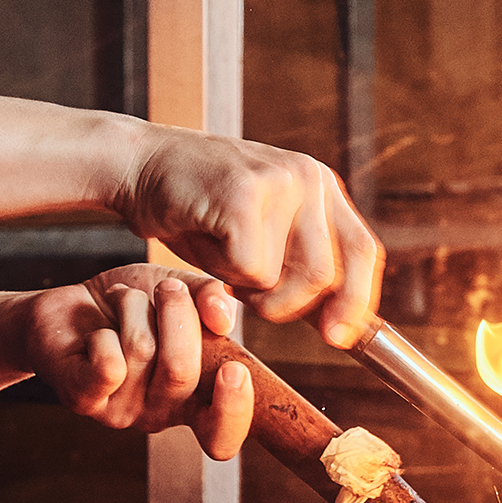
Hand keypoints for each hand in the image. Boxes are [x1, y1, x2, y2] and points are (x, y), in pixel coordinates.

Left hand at [28, 266, 252, 458]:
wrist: (67, 306)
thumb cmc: (128, 307)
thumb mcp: (180, 290)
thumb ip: (211, 298)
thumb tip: (224, 321)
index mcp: (194, 399)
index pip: (222, 436)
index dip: (234, 411)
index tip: (233, 371)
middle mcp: (160, 414)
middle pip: (181, 374)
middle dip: (178, 313)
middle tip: (167, 290)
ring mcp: (120, 412)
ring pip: (142, 353)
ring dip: (134, 308)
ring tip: (123, 302)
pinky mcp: (84, 399)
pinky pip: (108, 366)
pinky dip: (105, 330)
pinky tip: (97, 332)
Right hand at [123, 131, 382, 346]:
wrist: (138, 165)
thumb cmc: (197, 212)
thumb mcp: (262, 235)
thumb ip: (300, 266)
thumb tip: (342, 325)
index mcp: (320, 186)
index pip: (363, 251)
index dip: (357, 300)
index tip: (340, 337)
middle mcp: (308, 177)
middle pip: (326, 275)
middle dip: (288, 306)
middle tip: (249, 296)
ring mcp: (279, 181)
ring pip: (286, 278)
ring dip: (250, 290)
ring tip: (223, 257)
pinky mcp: (244, 194)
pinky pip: (250, 269)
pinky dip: (222, 273)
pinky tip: (204, 240)